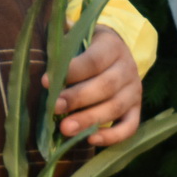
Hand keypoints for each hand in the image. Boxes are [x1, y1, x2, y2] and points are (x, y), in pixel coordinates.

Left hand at [48, 25, 141, 144]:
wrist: (118, 53)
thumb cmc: (88, 47)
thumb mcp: (79, 36)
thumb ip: (63, 40)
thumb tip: (40, 40)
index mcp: (112, 47)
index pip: (94, 60)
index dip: (71, 71)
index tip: (46, 81)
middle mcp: (127, 69)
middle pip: (105, 86)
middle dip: (77, 99)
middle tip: (54, 109)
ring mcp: (134, 91)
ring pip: (115, 108)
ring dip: (89, 120)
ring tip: (66, 129)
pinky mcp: (136, 110)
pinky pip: (129, 127)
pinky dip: (112, 136)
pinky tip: (91, 141)